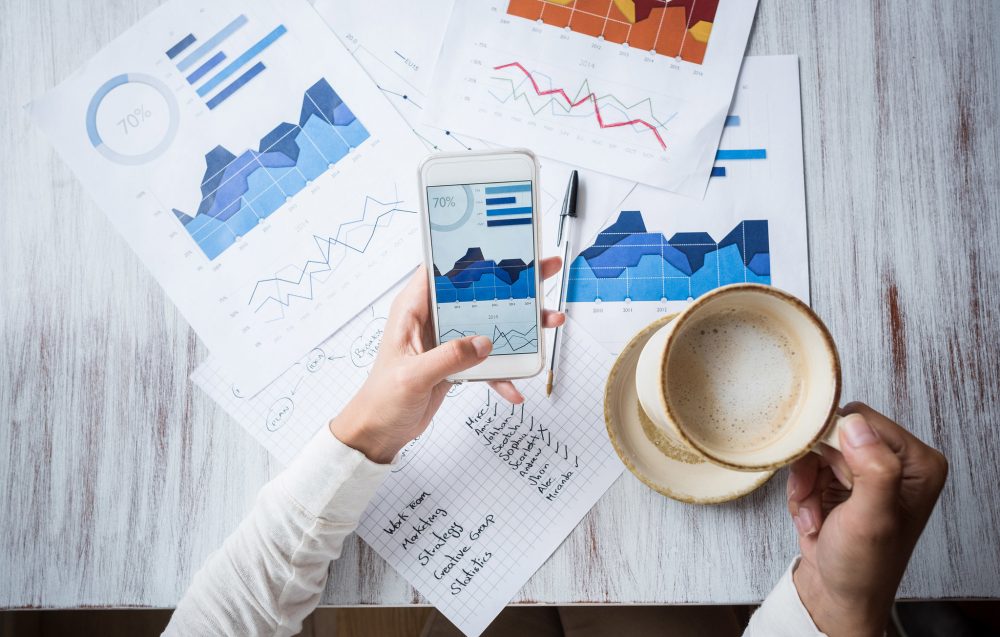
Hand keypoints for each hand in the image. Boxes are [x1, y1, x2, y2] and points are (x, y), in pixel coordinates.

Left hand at [329, 258, 565, 462]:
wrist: (380, 432)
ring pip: (490, 322)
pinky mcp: (457, 361)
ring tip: (550, 321)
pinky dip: (503, 372)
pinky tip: (514, 387)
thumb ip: (449, 357)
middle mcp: (431, 319)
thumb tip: (484, 343)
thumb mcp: (413, 376)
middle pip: (477, 291)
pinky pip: (488, 359)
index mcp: (413, 310)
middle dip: (513, 283)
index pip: (442, 269)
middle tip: (544, 270)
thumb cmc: (382, 400)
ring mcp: (447, 340)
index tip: (503, 246)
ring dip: (520, 326)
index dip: (472, 254)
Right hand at [786, 403, 947, 636]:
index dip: (837, 443)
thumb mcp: (872, 518)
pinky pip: (807, 466)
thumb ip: (873, 469)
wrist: (838, 594)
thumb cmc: (864, 566)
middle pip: (836, 432)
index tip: (830, 477)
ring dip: (805, 483)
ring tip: (814, 516)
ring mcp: (866, 470)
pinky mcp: (842, 480)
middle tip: (816, 499)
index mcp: (918, 462)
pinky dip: (801, 492)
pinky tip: (812, 518)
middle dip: (816, 468)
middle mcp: (895, 461)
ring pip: (816, 449)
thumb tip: (855, 425)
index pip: (864, 420)